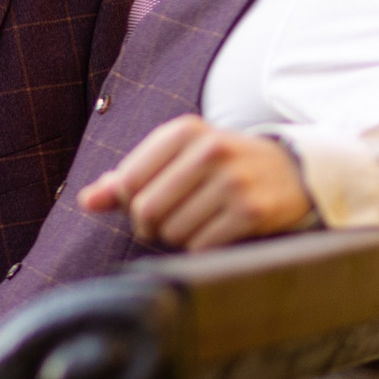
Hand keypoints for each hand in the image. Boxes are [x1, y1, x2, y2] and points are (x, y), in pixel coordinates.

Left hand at [76, 115, 312, 250]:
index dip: (130, 203)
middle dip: (152, 226)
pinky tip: (218, 231)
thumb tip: (86, 201)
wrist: (291, 172)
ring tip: (199, 221)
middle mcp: (209, 150)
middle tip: (170, 221)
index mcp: (184, 131)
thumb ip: (127, 179)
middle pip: (146, 209)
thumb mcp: (175, 160)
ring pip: (173, 231)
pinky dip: (202, 247)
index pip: (128, 182)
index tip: (147, 202)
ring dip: (179, 237)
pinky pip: (201, 246)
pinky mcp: (252, 211)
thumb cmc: (219, 168)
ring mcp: (234, 181)